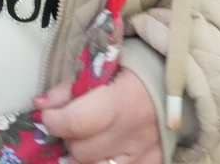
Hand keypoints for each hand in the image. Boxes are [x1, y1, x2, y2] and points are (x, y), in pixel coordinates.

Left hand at [35, 69, 163, 163]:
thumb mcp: (104, 66)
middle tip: (70, 123)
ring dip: (82, 156)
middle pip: (81, 152)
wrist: (179, 82)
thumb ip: (72, 86)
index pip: (77, 122)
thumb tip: (41, 104)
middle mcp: (134, 133)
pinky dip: (102, 162)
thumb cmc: (136, 69)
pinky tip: (101, 150)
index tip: (49, 113)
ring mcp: (145, 155)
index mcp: (123, 101)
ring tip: (86, 138)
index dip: (54, 120)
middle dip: (68, 138)